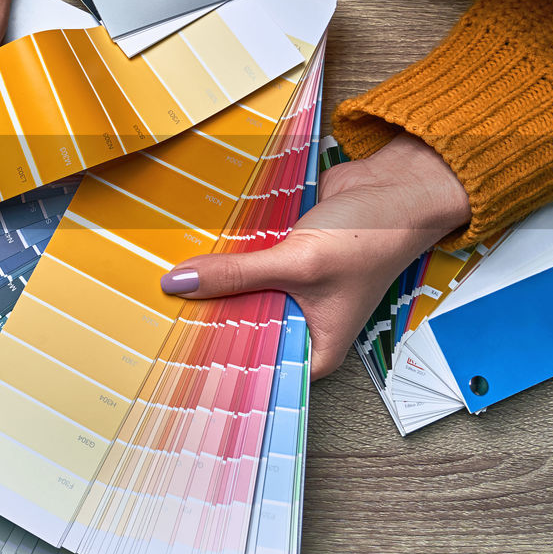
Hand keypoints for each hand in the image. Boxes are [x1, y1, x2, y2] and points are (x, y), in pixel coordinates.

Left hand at [158, 133, 471, 378]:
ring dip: (213, 285)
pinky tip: (190, 257)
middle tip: (155, 316)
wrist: (396, 186)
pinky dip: (226, 259)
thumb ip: (238, 273)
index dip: (216, 361)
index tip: (171, 355)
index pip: (256, 368)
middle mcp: (303, 325)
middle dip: (207, 317)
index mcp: (316, 349)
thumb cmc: (372, 237)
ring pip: (240, 295)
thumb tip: (180, 283)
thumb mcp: (299, 262)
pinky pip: (246, 266)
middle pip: (241, 329)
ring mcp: (292, 292)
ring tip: (163, 286)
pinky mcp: (283, 261)